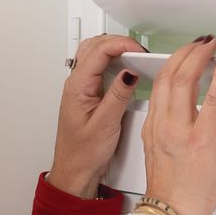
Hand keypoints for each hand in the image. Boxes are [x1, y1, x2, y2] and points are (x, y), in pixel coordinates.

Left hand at [45, 34, 147, 198]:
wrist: (75, 172)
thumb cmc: (83, 154)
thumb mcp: (106, 124)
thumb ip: (118, 95)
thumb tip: (130, 72)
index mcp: (77, 87)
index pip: (99, 51)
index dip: (122, 45)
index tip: (140, 51)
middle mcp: (76, 84)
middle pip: (95, 46)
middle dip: (119, 42)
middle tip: (140, 52)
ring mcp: (81, 88)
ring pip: (95, 54)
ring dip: (115, 50)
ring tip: (136, 57)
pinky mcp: (88, 95)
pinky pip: (99, 68)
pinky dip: (114, 62)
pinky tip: (126, 69)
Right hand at [141, 37, 215, 214]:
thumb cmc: (171, 195)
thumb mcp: (164, 157)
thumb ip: (177, 135)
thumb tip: (199, 120)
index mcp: (153, 129)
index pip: (159, 85)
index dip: (173, 64)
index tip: (184, 55)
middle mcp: (163, 125)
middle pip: (170, 75)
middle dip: (186, 52)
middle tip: (201, 44)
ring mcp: (180, 130)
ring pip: (185, 80)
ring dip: (200, 57)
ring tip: (212, 47)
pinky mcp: (201, 139)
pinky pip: (212, 100)